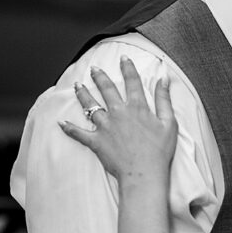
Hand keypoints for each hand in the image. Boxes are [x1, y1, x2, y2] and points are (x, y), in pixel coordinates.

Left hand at [60, 56, 177, 184]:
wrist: (144, 173)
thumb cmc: (159, 151)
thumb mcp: (169, 123)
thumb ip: (164, 100)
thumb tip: (164, 79)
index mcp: (137, 108)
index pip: (132, 82)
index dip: (128, 68)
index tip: (123, 58)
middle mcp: (119, 113)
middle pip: (107, 90)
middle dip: (100, 77)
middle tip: (94, 69)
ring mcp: (105, 127)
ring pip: (90, 106)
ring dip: (83, 94)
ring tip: (77, 85)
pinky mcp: (96, 141)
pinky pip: (79, 133)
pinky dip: (70, 129)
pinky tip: (62, 123)